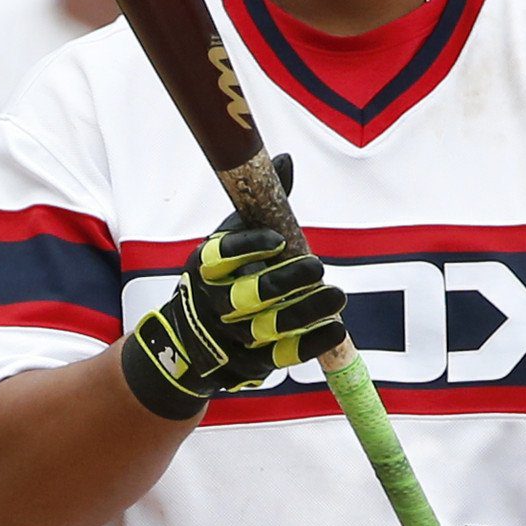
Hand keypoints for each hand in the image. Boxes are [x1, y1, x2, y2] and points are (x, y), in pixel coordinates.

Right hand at [119, 155, 346, 418]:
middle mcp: (212, 303)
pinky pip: (281, 356)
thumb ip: (258, 207)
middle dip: (286, 281)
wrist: (188, 339)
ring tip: (336, 295)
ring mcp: (229, 338)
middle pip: (248, 296)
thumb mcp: (228, 240)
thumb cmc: (219, 278)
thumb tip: (285, 160)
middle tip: (318, 266)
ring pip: (268, 327)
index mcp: (203, 268)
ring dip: (305, 311)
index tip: (277, 240)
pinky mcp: (248, 365)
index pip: (220, 257)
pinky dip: (310, 343)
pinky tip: (334, 328)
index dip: (247, 248)